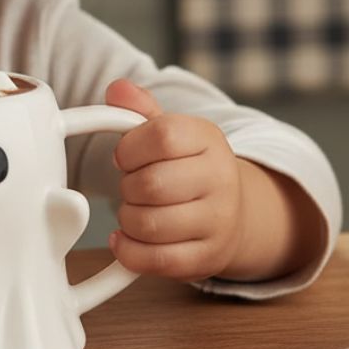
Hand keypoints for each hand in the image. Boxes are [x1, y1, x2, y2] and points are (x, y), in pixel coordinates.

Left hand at [106, 79, 244, 280]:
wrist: (231, 211)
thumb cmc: (186, 166)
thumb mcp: (169, 130)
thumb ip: (138, 108)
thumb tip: (117, 88)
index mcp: (208, 138)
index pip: (161, 137)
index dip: (129, 149)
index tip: (124, 157)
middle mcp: (221, 179)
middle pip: (151, 184)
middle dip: (127, 187)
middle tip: (131, 187)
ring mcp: (219, 222)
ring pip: (150, 224)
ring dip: (127, 219)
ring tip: (134, 211)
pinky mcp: (208, 259)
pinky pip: (158, 260)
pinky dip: (130, 252)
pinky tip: (126, 240)